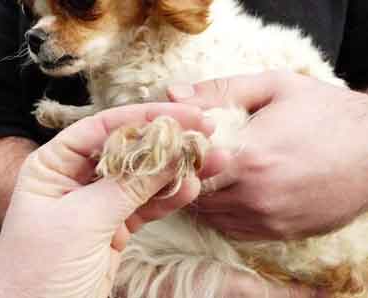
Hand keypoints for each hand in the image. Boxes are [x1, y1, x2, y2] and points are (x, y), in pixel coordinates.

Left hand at [0, 103, 222, 297]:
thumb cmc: (38, 272)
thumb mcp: (81, 223)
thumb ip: (126, 187)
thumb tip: (169, 153)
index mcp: (52, 165)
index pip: (101, 128)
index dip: (144, 118)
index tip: (183, 114)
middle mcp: (73, 180)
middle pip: (125, 150)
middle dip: (165, 142)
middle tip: (205, 133)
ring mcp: (95, 205)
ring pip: (140, 179)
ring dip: (174, 170)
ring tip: (210, 160)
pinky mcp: (112, 229)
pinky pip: (144, 207)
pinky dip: (167, 198)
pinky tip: (190, 188)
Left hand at [168, 70, 367, 239]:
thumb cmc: (324, 111)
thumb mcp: (273, 86)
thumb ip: (218, 91)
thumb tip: (171, 94)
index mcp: (249, 154)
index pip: (187, 166)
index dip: (178, 155)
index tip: (182, 143)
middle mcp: (255, 193)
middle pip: (195, 194)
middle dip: (187, 176)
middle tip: (192, 159)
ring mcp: (268, 217)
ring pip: (210, 215)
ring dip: (203, 196)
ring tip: (212, 173)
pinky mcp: (280, 232)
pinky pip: (232, 229)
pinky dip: (223, 213)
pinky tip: (231, 192)